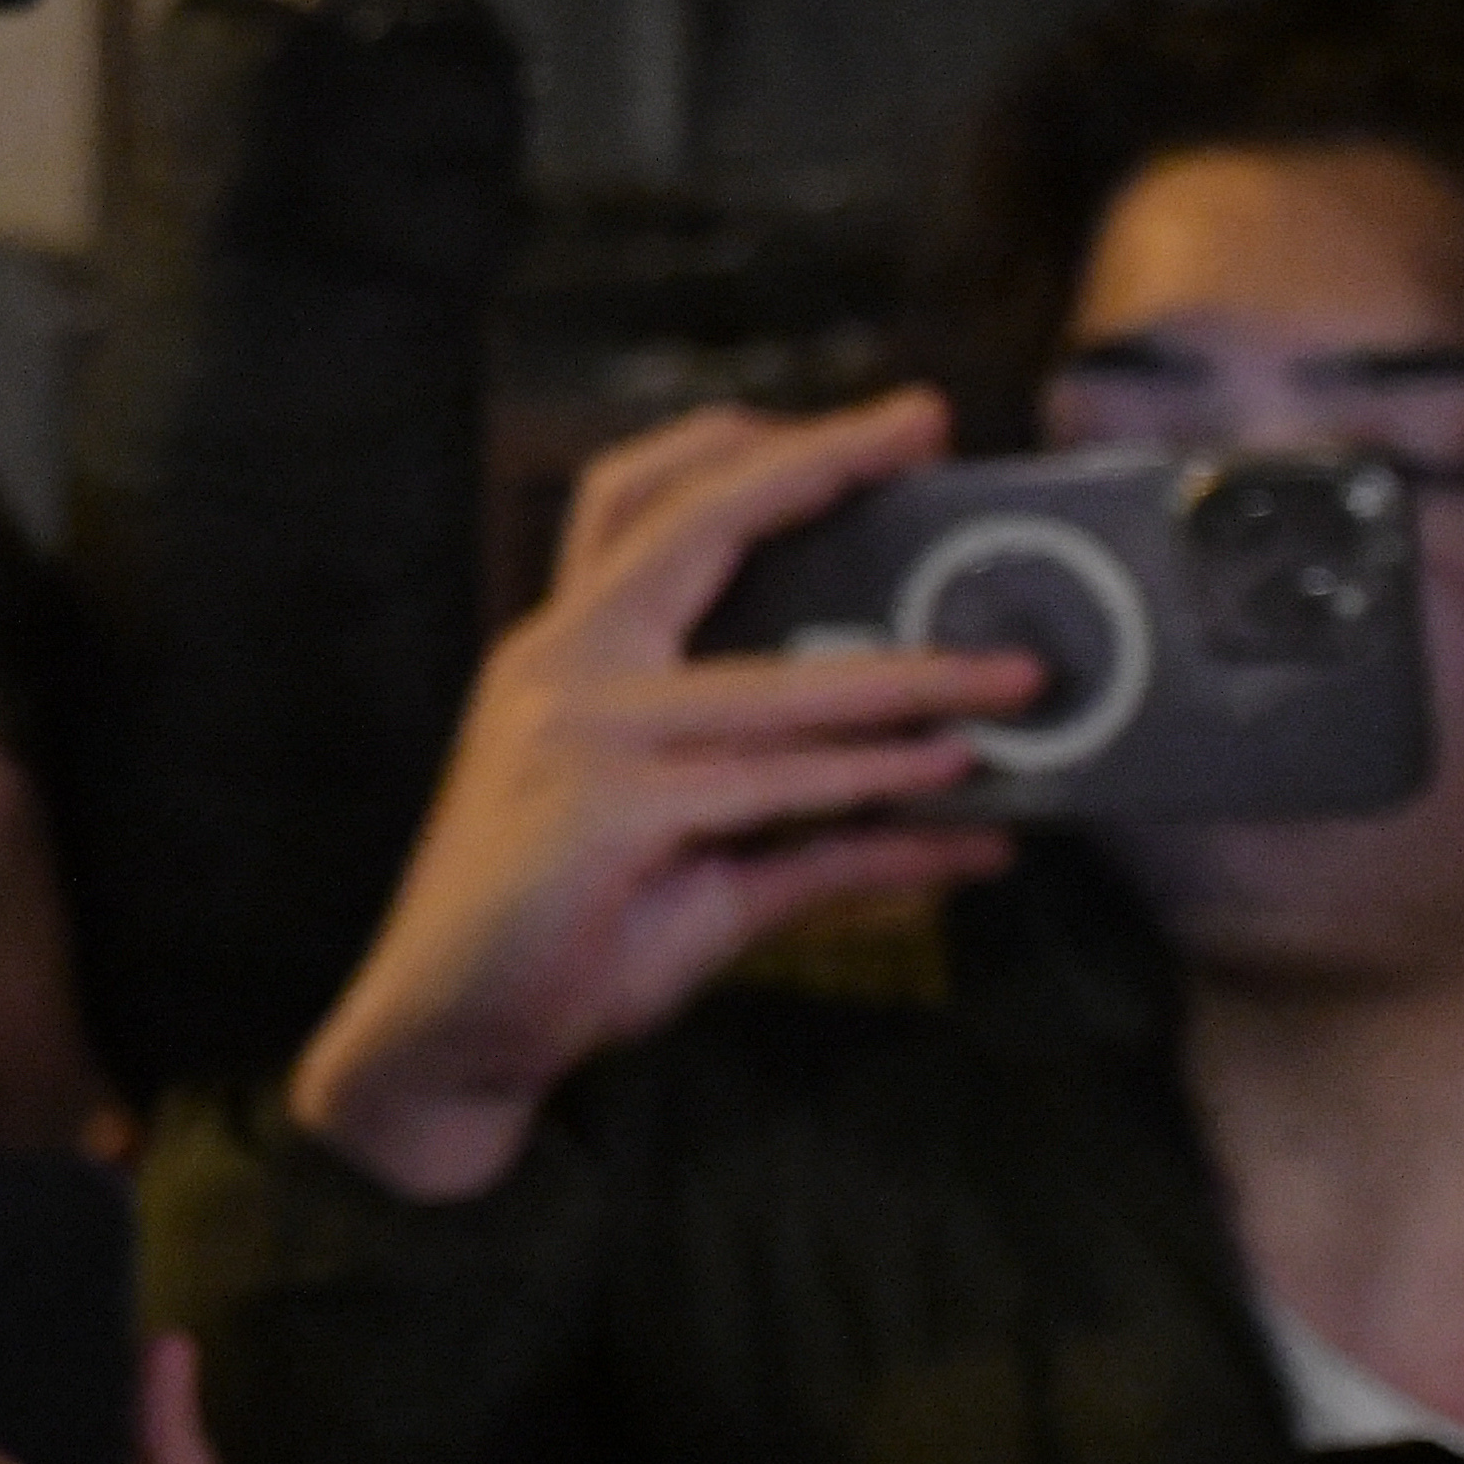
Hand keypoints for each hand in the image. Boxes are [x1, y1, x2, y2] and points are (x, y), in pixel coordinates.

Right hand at [287, 389, 1027, 1201]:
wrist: (446, 1038)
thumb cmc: (559, 940)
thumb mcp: (692, 862)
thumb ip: (816, 831)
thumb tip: (965, 829)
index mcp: (563, 655)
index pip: (640, 503)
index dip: (746, 446)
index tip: (861, 425)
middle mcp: (561, 669)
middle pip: (693, 523)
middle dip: (821, 459)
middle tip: (925, 424)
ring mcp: (579, 735)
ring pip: (779, 684)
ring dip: (916, 676)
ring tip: (1016, 675)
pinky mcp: (611, 812)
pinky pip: (778, 788)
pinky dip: (878, 782)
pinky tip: (950, 780)